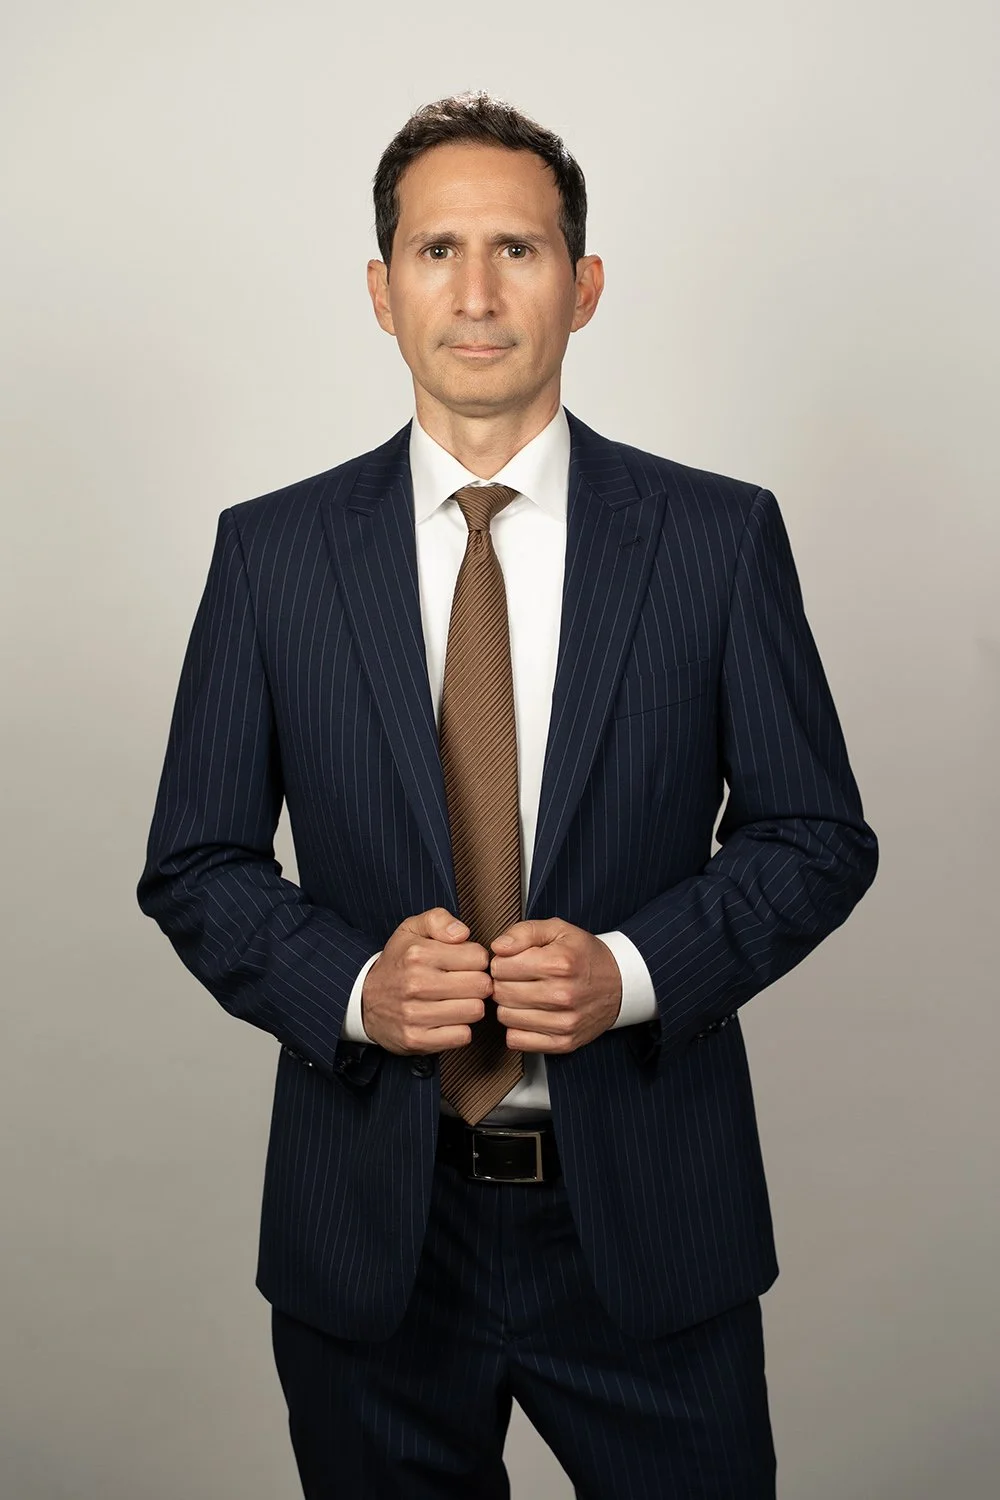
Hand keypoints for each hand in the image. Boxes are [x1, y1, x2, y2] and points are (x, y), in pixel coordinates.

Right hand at [361, 908, 490, 1054]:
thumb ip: (439, 920)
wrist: (364, 1000)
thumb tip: (463, 933)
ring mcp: (415, 1014)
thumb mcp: (411, 929)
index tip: (465, 963)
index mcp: (418, 954)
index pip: (478, 957)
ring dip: (471, 1006)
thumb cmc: (398, 962)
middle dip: (478, 983)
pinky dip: (460, 1029)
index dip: (476, 959)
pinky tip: (449, 1019)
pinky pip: (462, 1036)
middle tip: (465, 983)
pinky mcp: (416, 1039)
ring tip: (457, 1000)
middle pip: (481, 985)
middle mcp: (416, 984)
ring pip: (475, 1011)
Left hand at [489, 919, 622, 1052]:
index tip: (513, 962)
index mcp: (558, 963)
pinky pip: (517, 1040)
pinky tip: (529, 1014)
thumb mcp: (558, 930)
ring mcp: (564, 1022)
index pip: (500, 967)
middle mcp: (562, 994)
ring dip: (509, 1006)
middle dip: (503, 983)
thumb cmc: (584, 955)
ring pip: (505, 1017)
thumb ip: (524, 932)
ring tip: (525, 995)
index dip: (502, 962)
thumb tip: (498, 948)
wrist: (620, 983)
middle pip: (501, 993)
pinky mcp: (564, 1042)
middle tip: (518, 979)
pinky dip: (517, 1028)